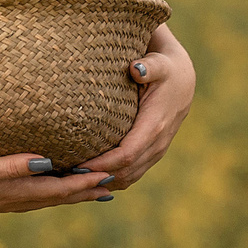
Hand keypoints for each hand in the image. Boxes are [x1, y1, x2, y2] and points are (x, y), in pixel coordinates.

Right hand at [0, 152, 117, 221]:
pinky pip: (35, 195)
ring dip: (73, 193)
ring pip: (49, 198)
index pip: (61, 189)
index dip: (86, 183)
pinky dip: (52, 191)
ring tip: (94, 189)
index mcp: (16, 193)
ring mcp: (6, 199)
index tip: (110, 174)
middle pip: (61, 197)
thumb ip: (12, 166)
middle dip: (87, 191)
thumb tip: (47, 163)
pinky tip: (51, 183)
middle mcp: (16, 199)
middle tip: (115, 184)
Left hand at [76, 22, 194, 189]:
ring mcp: (155, 153)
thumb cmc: (164, 70)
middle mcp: (157, 144)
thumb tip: (136, 69)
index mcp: (155, 126)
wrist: (182, 81)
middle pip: (125, 172)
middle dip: (97, 177)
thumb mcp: (158, 64)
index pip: (126, 154)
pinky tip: (89, 179)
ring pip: (128, 178)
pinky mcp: (151, 155)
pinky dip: (111, 180)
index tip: (76, 165)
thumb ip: (148, 67)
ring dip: (102, 182)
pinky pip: (131, 175)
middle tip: (66, 175)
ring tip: (72, 180)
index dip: (101, 164)